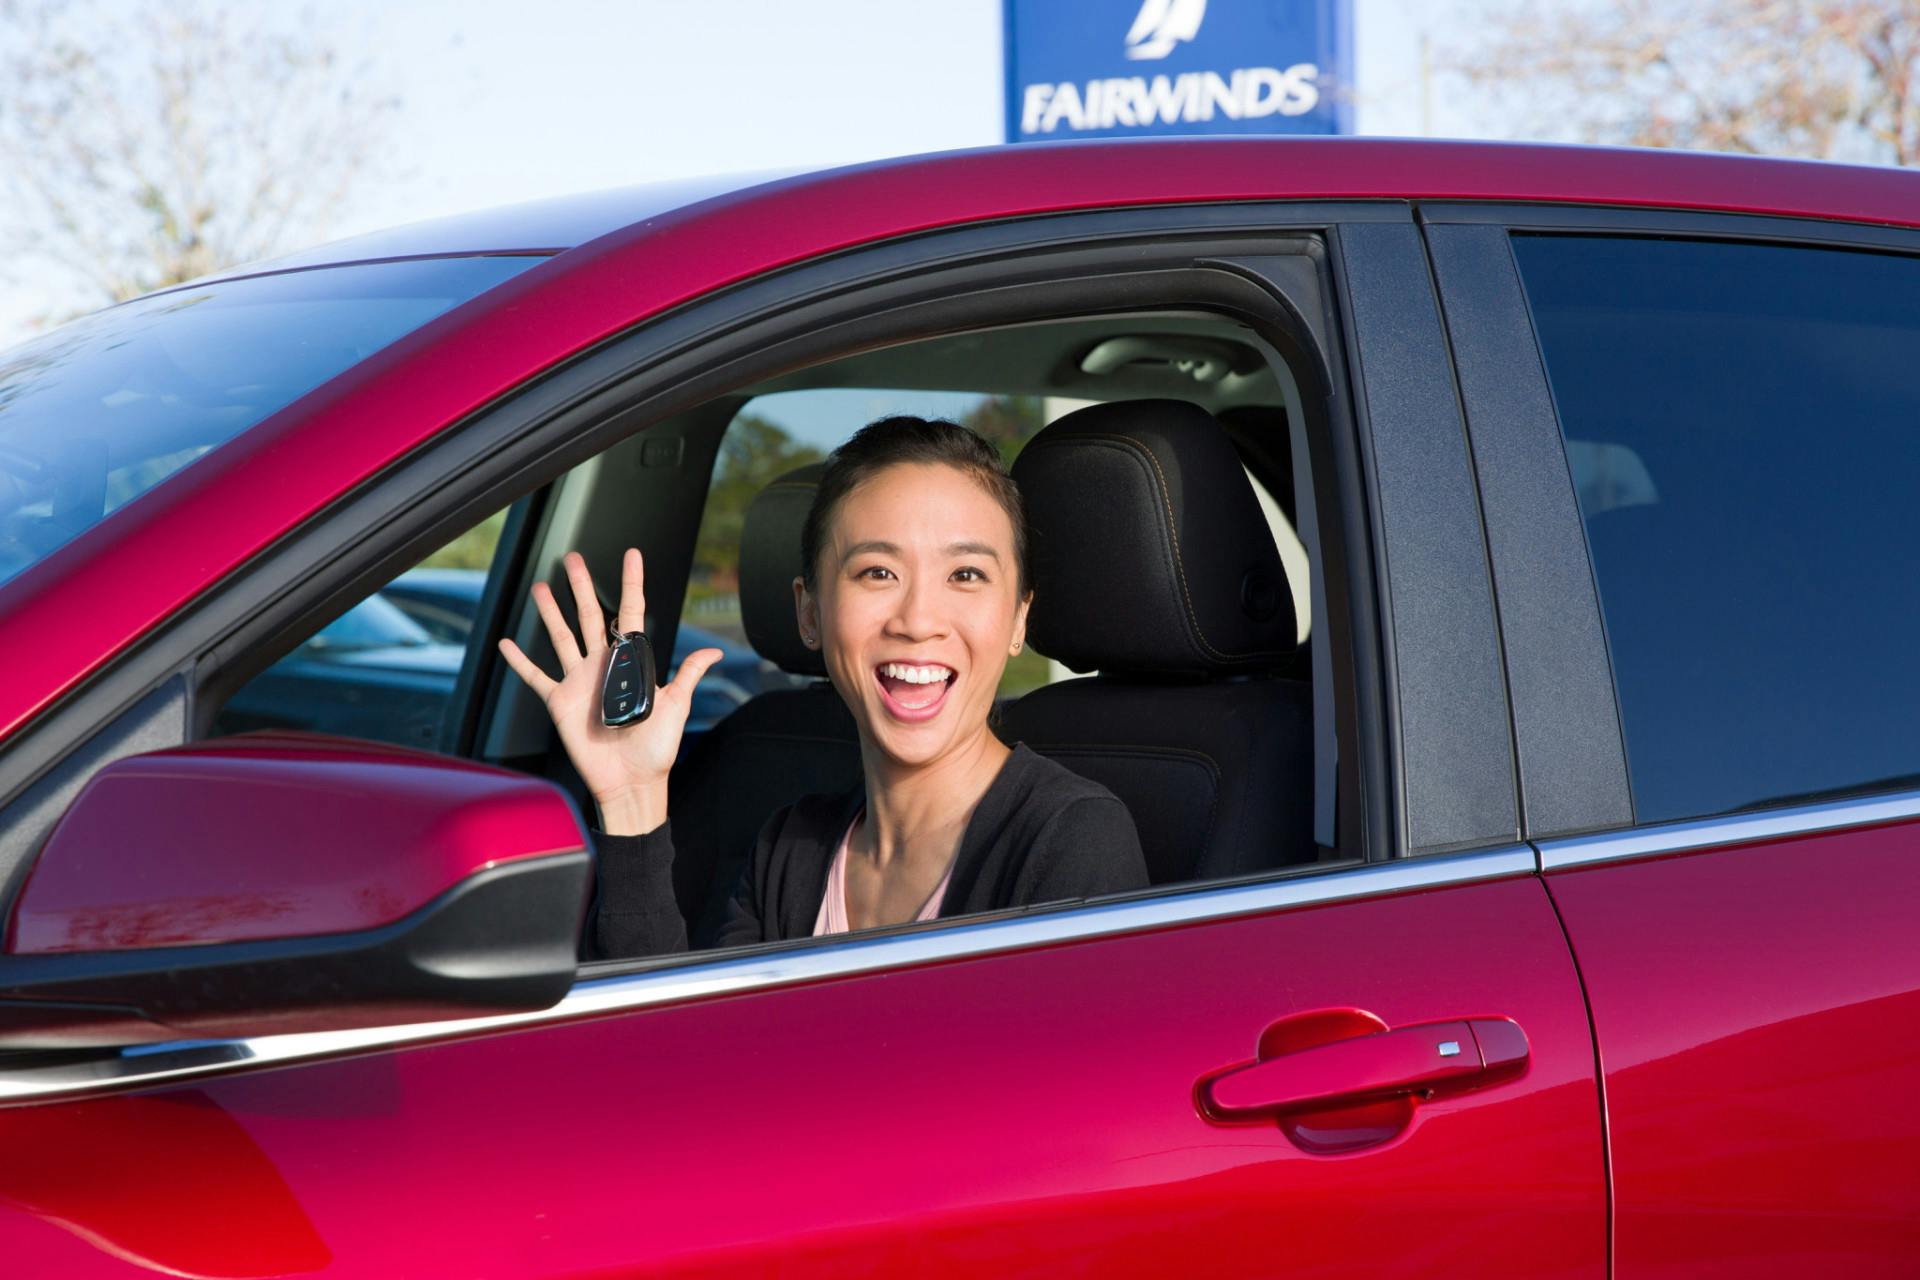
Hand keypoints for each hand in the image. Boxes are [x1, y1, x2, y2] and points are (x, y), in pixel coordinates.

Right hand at [497, 548, 722, 834]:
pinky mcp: (560, 701)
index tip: (632, 556)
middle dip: (581, 586)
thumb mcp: (677, 707)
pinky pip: (536, 677)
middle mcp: (602, 665)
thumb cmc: (656, 749)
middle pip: (589, 616)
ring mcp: (579, 681)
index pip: (630, 614)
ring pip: (562, 637)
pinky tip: (506, 643)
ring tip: (539, 586)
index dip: (632, 584)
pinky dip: (520, 662)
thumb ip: (688, 674)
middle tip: (573, 558)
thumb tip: (715, 652)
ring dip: (550, 612)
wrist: (632, 782)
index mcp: (631, 662)